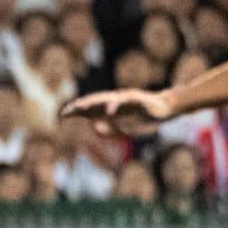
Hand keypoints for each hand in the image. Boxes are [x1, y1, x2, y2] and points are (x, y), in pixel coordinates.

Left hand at [60, 88, 176, 136]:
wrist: (165, 109)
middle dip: (81, 106)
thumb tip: (97, 127)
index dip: (77, 110)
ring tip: (81, 107)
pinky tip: (110, 110)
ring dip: (93, 103)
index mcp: (111, 107)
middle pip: (95, 101)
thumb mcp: (125, 127)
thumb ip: (111, 128)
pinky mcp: (138, 98)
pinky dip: (117, 105)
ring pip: (108, 99)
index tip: (63, 115)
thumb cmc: (144, 117)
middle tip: (67, 110)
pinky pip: (126, 101)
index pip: (91, 108)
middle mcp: (116, 100)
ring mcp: (127, 98)